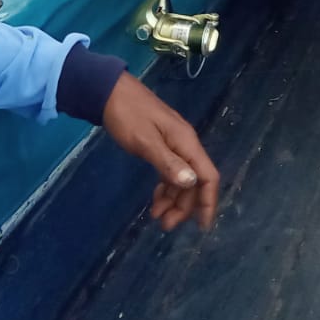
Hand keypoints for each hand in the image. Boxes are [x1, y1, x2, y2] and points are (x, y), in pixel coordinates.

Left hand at [101, 73, 219, 230]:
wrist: (110, 92)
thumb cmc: (127, 115)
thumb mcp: (145, 141)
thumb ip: (168, 163)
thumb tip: (191, 183)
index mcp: (186, 143)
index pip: (208, 177)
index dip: (208, 202)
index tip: (202, 227)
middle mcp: (185, 145)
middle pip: (195, 182)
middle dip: (184, 206)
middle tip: (164, 225)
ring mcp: (174, 144)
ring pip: (183, 179)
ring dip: (174, 199)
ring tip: (156, 216)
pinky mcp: (162, 145)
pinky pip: (171, 172)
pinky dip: (166, 188)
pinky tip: (155, 198)